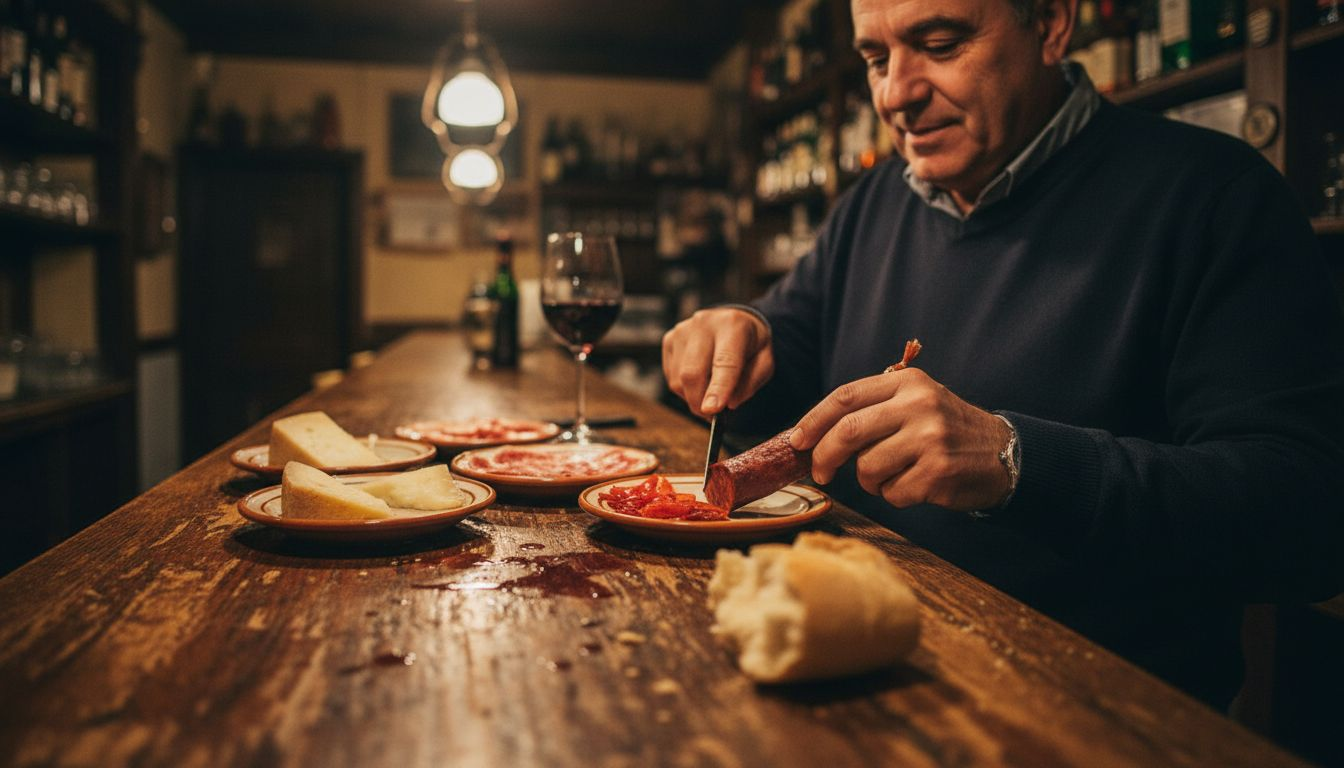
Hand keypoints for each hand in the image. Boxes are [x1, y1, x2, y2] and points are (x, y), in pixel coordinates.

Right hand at [662, 308, 773, 418]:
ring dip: (693, 398)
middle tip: (712, 415)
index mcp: (733, 326)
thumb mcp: (764, 362)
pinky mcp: (669, 340)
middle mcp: (703, 324)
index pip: (724, 362)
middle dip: (700, 402)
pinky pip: (671, 377)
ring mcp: (682, 331)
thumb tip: (729, 404)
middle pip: (692, 372)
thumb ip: (750, 383)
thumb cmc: (750, 345)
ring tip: (710, 394)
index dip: (718, 388)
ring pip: (679, 379)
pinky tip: (700, 381)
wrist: (733, 321)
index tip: (712, 410)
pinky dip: (685, 389)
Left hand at [789, 368, 1012, 511]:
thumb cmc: (947, 431)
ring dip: (869, 481)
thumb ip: (873, 409)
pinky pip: (892, 492)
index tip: (797, 440)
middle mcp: (918, 406)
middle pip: (848, 432)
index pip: (845, 396)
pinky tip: (915, 485)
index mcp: (907, 383)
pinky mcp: (938, 472)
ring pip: (867, 468)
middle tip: (820, 472)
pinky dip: (894, 495)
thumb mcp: (916, 402)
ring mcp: (930, 439)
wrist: (1004, 454)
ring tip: (892, 475)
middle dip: (824, 456)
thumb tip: (814, 434)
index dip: (813, 420)